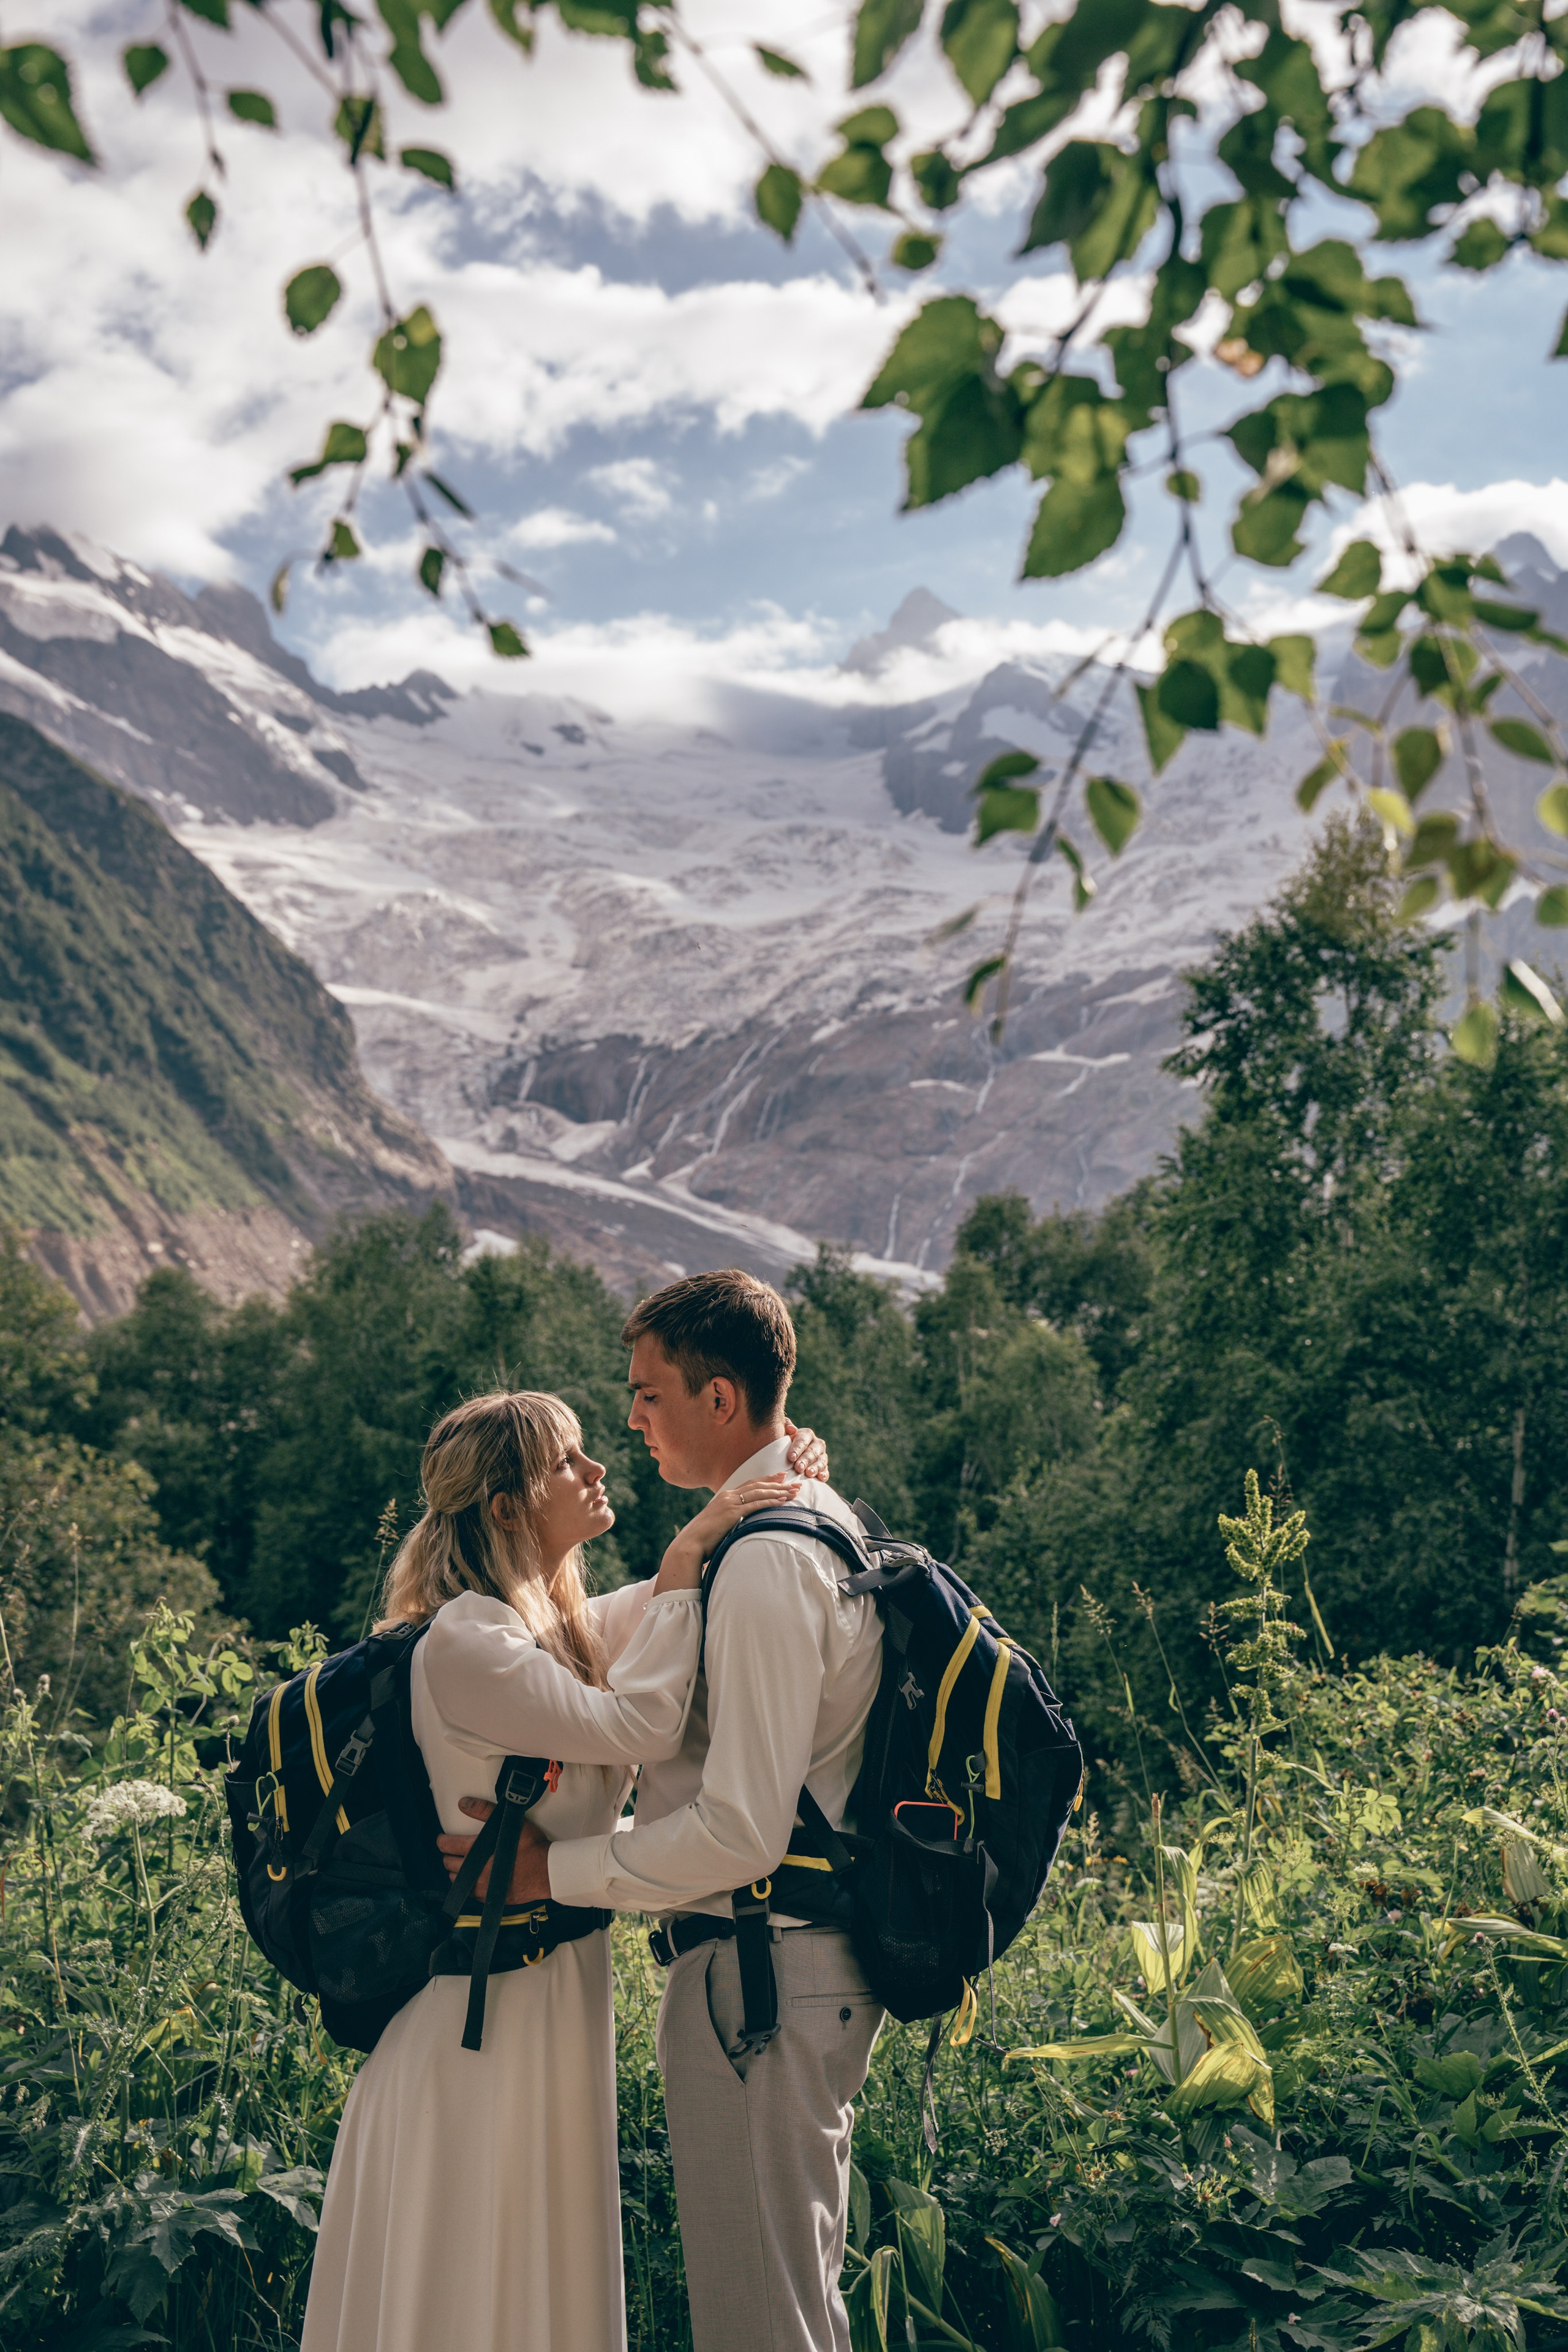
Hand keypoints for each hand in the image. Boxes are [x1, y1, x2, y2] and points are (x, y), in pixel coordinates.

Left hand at [437, 1798, 551, 1905]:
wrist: (546, 1871)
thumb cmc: (530, 1846)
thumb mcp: (508, 1822)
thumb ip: (483, 1810)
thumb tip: (463, 1803)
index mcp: (476, 1850)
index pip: (448, 1845)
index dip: (442, 1841)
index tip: (442, 1839)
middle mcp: (474, 1870)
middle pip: (449, 1864)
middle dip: (447, 1856)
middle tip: (452, 1851)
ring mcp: (480, 1887)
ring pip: (456, 1881)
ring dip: (456, 1872)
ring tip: (461, 1865)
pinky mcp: (489, 1898)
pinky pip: (469, 1894)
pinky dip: (467, 1886)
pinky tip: (473, 1880)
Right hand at [652, 1472, 800, 1593]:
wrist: (690, 1543)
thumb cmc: (703, 1539)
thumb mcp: (719, 1524)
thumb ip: (730, 1520)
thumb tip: (741, 1524)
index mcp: (725, 1497)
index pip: (750, 1484)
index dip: (766, 1480)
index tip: (780, 1477)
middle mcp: (728, 1496)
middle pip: (758, 1485)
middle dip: (777, 1483)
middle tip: (794, 1481)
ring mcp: (730, 1503)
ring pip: (759, 1492)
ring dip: (778, 1491)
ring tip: (793, 1491)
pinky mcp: (732, 1513)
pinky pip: (756, 1505)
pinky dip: (770, 1501)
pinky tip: (782, 1501)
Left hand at [783, 1418, 828, 1481]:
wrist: (788, 1457)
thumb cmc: (783, 1445)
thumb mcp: (782, 1434)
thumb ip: (785, 1427)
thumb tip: (792, 1429)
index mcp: (806, 1434)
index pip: (803, 1440)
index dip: (797, 1448)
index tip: (791, 1457)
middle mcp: (816, 1443)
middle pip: (812, 1451)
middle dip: (805, 1460)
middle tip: (798, 1468)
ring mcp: (822, 1455)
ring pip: (821, 1460)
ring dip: (815, 1467)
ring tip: (808, 1474)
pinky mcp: (824, 1467)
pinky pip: (826, 1470)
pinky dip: (824, 1474)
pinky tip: (821, 1478)